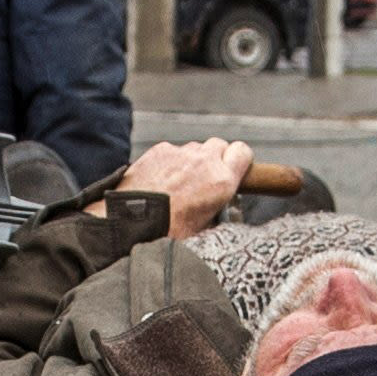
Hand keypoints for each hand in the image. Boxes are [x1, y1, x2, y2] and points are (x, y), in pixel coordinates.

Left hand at [121, 138, 253, 239]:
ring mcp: (181, 153)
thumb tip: (216, 203)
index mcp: (221, 181)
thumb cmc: (168, 230)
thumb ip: (216, 205)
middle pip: (218, 146)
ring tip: (177, 184)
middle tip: (205, 178)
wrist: (133, 222)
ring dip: (191, 161)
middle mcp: (204, 161)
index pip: (243, 152)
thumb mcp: (204, 226)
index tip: (233, 167)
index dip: (239, 159)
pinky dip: (169, 162)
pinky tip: (160, 180)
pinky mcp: (160, 150)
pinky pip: (172, 151)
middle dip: (214, 158)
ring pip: (194, 149)